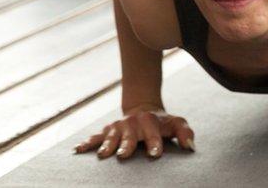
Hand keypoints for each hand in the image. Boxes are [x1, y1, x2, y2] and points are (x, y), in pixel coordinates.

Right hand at [74, 109, 194, 159]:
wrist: (143, 110)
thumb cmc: (162, 123)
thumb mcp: (176, 123)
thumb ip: (185, 133)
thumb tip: (190, 147)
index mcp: (150, 121)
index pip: (153, 132)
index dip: (154, 143)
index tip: (155, 154)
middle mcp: (132, 123)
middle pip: (129, 134)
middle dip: (126, 144)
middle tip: (123, 155)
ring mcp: (118, 127)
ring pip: (110, 136)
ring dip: (106, 145)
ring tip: (102, 155)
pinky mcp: (107, 131)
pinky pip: (95, 137)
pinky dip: (87, 143)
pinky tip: (77, 150)